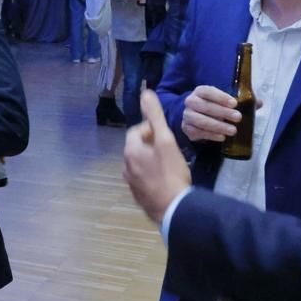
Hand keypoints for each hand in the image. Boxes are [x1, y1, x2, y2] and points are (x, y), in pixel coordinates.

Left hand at [123, 90, 190, 223]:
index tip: (165, 134)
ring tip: (169, 163)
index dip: (150, 129)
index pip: (135, 131)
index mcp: (131, 151)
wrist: (174, 208)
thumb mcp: (166, 141)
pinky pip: (143, 180)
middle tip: (169, 148)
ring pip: (140, 164)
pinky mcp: (139, 197)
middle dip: (151, 144)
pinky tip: (166, 180)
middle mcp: (126, 166)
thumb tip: (146, 92)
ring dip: (151, 160)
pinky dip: (152, 176)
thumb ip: (155, 117)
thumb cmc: (171, 172)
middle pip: (136, 148)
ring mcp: (131, 184)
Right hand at [180, 85, 238, 143]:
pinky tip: (222, 137)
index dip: (222, 98)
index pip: (209, 92)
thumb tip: (236, 108)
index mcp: (199, 91)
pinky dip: (212, 135)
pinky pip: (199, 132)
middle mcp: (191, 102)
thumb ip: (225, 102)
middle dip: (223, 112)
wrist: (194, 115)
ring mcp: (187, 115)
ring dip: (219, 126)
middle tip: (238, 117)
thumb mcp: (217, 99)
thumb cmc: (211, 105)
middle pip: (206, 107)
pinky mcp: (187, 128)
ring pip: (202, 121)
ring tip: (233, 130)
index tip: (234, 104)